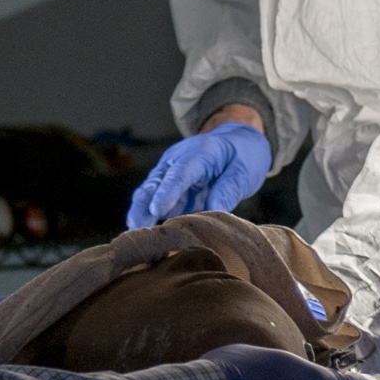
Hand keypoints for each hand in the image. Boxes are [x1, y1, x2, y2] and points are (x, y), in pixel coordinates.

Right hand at [127, 119, 271, 226]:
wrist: (237, 142)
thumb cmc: (242, 156)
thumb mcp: (243, 172)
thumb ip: (228, 191)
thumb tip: (212, 213)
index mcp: (199, 153)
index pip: (180, 173)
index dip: (167, 192)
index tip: (157, 210)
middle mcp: (177, 161)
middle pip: (155, 183)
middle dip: (143, 206)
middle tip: (137, 228)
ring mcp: (170, 174)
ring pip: (150, 194)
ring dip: (141, 214)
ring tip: (136, 236)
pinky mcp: (169, 187)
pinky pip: (156, 203)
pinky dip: (148, 216)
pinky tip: (141, 232)